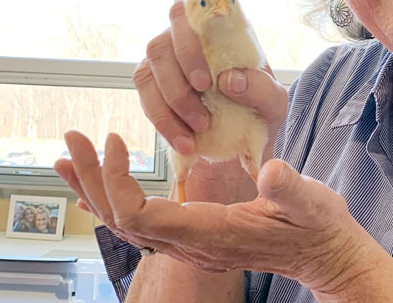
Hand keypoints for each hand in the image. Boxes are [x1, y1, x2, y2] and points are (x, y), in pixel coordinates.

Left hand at [55, 131, 370, 292]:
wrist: (322, 253)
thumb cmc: (317, 226)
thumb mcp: (313, 202)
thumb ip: (291, 188)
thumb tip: (273, 171)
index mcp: (212, 232)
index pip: (140, 216)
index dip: (117, 181)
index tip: (117, 140)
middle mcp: (192, 245)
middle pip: (120, 221)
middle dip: (91, 179)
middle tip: (72, 139)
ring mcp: (190, 244)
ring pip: (125, 225)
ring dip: (95, 189)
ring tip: (70, 157)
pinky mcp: (193, 237)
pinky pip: (140, 224)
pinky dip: (113, 199)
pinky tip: (100, 185)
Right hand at [130, 0, 286, 200]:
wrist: (249, 135)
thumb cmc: (261, 106)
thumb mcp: (273, 100)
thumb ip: (260, 87)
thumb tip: (229, 79)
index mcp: (214, 29)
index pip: (189, 11)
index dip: (188, 40)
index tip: (205, 81)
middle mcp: (182, 38)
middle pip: (160, 46)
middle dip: (178, 84)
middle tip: (203, 116)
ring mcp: (163, 62)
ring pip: (145, 73)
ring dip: (169, 107)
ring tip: (197, 132)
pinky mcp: (152, 88)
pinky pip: (145, 100)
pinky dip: (163, 123)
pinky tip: (185, 141)